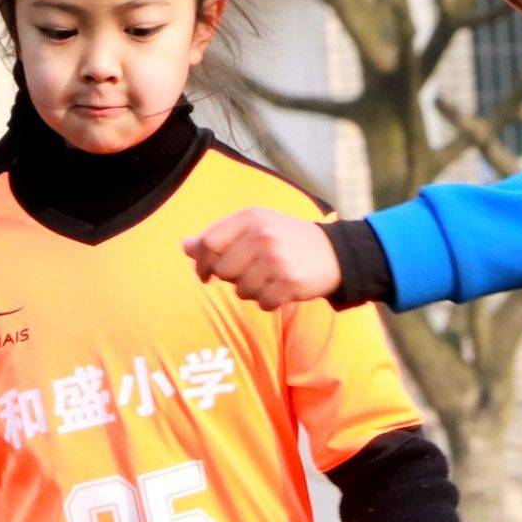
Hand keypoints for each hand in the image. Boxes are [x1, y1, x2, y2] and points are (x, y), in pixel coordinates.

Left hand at [185, 208, 342, 309]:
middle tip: (251, 274)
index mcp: (250, 217)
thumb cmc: (286, 240)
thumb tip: (186, 246)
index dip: (202, 263)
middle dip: (231, 279)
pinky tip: (281, 291)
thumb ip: (220, 236)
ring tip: (269, 280)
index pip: (208, 244)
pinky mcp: (289, 282)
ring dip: (252, 292)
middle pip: (222, 271)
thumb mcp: (255, 228)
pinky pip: (262, 304)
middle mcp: (262, 235)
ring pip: (241, 291)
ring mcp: (276, 259)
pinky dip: (269, 303)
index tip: (205, 274)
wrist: (334, 253)